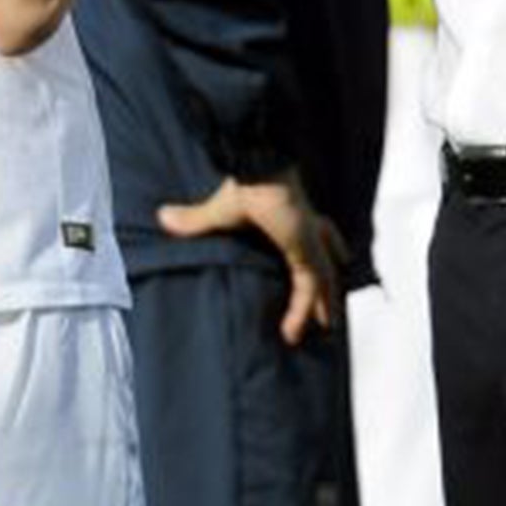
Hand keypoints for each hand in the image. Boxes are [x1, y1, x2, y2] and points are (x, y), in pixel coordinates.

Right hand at [157, 170, 341, 344]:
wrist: (258, 172)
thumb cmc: (243, 184)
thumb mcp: (217, 211)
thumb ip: (194, 220)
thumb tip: (163, 217)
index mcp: (294, 213)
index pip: (319, 231)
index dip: (330, 241)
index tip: (343, 256)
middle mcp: (308, 227)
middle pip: (329, 257)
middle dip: (332, 281)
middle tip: (336, 302)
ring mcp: (311, 241)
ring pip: (324, 280)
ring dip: (324, 305)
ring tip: (324, 329)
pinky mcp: (307, 254)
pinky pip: (308, 291)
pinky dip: (301, 314)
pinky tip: (291, 334)